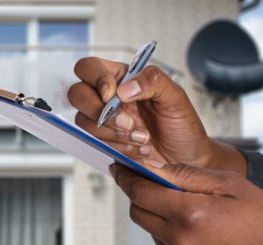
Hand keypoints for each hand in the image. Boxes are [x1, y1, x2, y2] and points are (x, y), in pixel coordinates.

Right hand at [68, 58, 244, 172]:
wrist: (185, 159)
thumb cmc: (182, 126)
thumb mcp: (175, 97)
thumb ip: (152, 80)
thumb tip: (124, 88)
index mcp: (123, 79)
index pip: (90, 68)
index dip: (95, 78)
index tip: (113, 95)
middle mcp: (110, 99)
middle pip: (77, 94)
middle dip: (100, 111)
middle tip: (128, 123)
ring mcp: (107, 123)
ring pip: (84, 122)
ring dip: (113, 134)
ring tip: (142, 138)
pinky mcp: (107, 143)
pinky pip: (97, 143)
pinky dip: (119, 148)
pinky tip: (139, 149)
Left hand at [110, 162, 262, 244]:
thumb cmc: (262, 216)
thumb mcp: (227, 182)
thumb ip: (185, 174)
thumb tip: (154, 168)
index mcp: (190, 214)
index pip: (141, 192)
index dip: (126, 178)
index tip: (118, 169)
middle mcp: (181, 241)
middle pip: (138, 213)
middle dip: (139, 195)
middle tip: (149, 183)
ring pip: (151, 231)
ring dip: (156, 215)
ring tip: (182, 207)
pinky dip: (169, 234)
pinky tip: (191, 227)